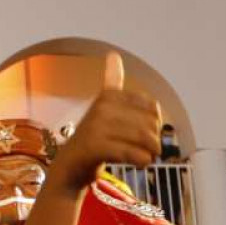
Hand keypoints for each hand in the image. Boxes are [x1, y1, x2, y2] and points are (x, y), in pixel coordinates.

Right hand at [56, 53, 162, 190]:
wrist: (69, 165)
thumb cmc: (94, 139)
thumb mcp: (105, 110)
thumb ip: (112, 82)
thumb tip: (115, 59)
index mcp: (108, 95)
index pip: (151, 106)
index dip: (155, 122)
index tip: (146, 131)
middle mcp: (102, 106)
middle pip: (150, 123)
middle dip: (155, 140)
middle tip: (148, 150)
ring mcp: (97, 126)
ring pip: (144, 137)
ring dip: (151, 153)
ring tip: (146, 158)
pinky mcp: (95, 146)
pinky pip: (131, 152)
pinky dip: (141, 160)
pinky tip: (139, 164)